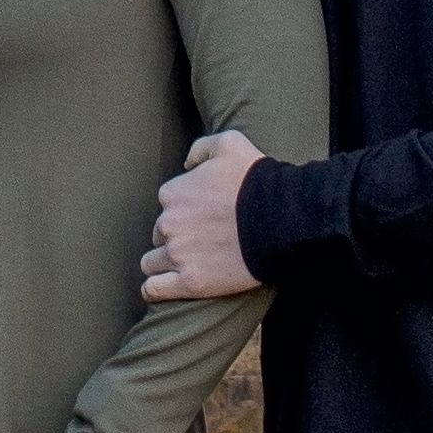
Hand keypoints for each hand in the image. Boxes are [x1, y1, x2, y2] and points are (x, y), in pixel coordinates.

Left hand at [139, 130, 263, 304]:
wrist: (280, 219)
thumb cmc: (257, 180)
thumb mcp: (230, 143)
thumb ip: (201, 148)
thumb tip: (187, 164)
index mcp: (174, 193)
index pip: (167, 206)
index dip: (184, 212)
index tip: (204, 218)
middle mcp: (169, 223)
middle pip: (160, 235)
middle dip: (175, 238)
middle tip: (202, 242)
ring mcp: (178, 255)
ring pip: (152, 262)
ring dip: (163, 264)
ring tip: (184, 267)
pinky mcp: (190, 282)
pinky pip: (154, 289)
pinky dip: (154, 289)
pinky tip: (160, 289)